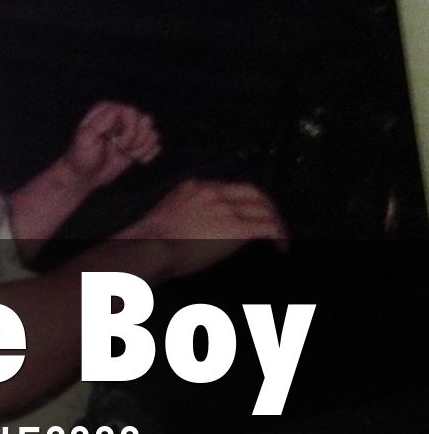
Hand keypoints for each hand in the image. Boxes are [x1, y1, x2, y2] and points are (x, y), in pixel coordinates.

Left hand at [63, 101, 160, 190]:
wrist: (84, 175)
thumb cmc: (81, 157)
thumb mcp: (84, 139)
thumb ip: (98, 124)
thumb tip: (115, 112)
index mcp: (107, 110)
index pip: (132, 112)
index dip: (128, 131)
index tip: (115, 144)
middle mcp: (121, 116)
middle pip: (146, 120)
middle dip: (136, 140)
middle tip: (121, 149)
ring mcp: (131, 130)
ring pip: (153, 132)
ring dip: (141, 148)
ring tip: (126, 154)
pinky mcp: (138, 143)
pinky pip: (156, 144)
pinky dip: (148, 154)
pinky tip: (135, 159)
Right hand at [129, 180, 285, 280]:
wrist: (151, 246)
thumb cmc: (151, 239)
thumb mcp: (168, 211)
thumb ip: (186, 209)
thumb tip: (199, 224)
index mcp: (196, 186)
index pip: (231, 187)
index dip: (246, 199)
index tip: (251, 212)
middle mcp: (214, 191)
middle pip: (253, 192)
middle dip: (267, 206)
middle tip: (274, 222)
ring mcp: (226, 208)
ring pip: (264, 209)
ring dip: (275, 223)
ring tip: (281, 238)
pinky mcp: (236, 227)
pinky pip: (267, 228)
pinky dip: (279, 236)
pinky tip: (281, 247)